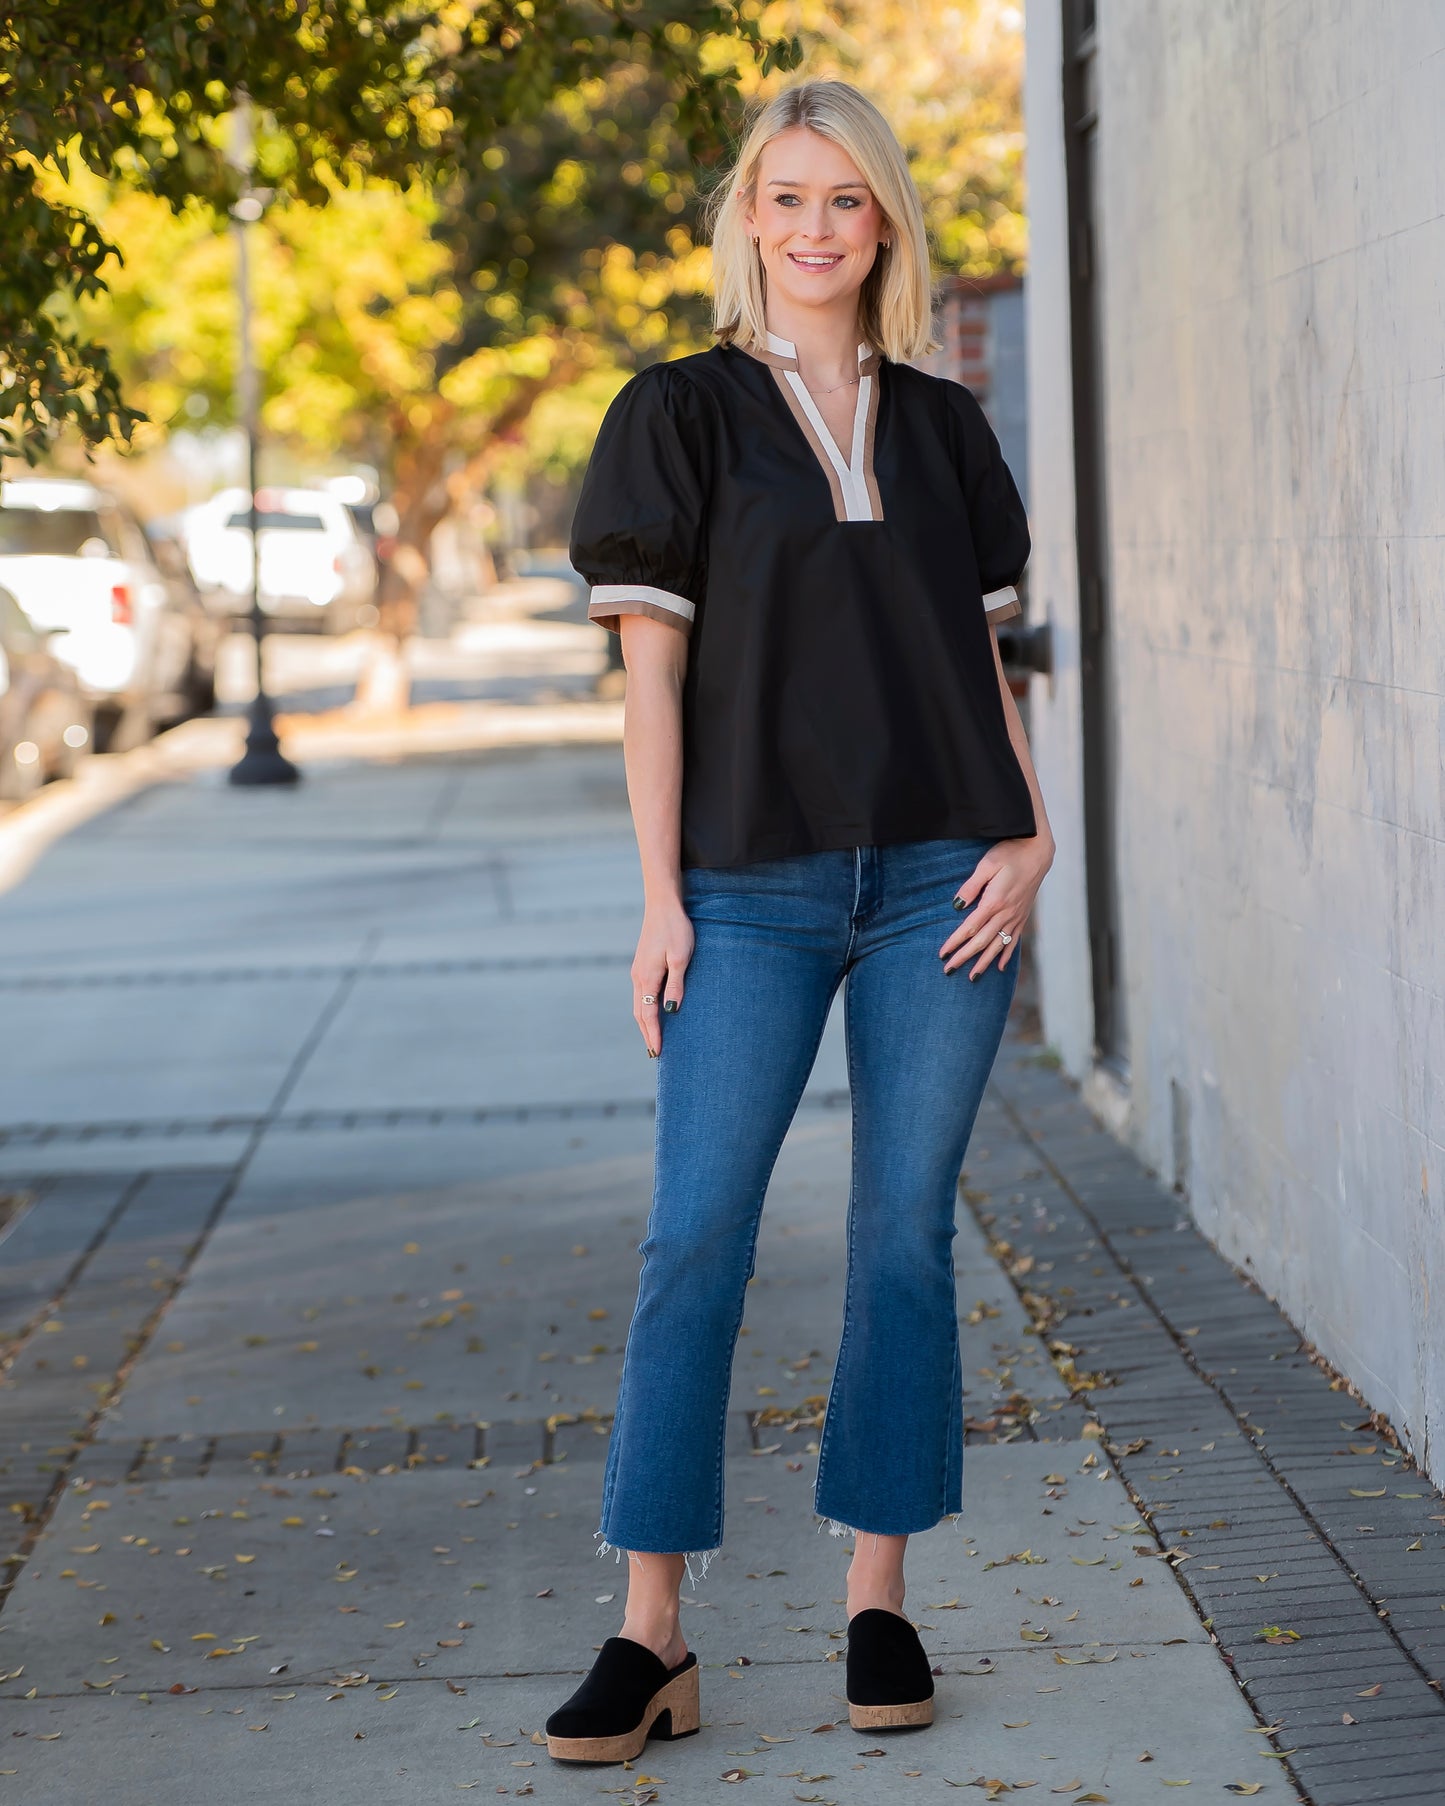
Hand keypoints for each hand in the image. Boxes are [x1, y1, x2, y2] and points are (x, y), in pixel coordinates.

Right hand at [632, 897, 694, 1055]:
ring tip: (653, 1039)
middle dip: (647, 1034)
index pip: (649, 1014)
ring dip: (644, 1023)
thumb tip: (671, 1010)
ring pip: (638, 1004)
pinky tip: (652, 1012)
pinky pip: (641, 994)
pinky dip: (645, 1009)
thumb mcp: (681, 957)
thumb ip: (676, 984)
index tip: (658, 1052)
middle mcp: (638, 977)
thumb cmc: (676, 929)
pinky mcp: (641, 964)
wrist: (662, 905)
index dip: (654, 1034)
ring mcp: (638, 970)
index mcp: (647, 977)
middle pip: (640, 1013)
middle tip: (654, 1054)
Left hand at [939, 835, 1053, 979]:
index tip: (942, 954)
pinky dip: (1006, 955)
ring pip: (998, 945)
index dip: (955, 942)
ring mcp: (1016, 916)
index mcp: (994, 901)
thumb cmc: (1010, 854)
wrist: (1038, 852)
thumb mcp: (987, 864)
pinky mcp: (1023, 916)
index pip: (970, 928)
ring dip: (984, 962)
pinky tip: (1000, 967)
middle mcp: (1006, 913)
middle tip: (948, 971)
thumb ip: (971, 885)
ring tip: (972, 978)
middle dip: (964, 957)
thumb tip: (957, 905)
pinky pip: (1014, 940)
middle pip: (981, 941)